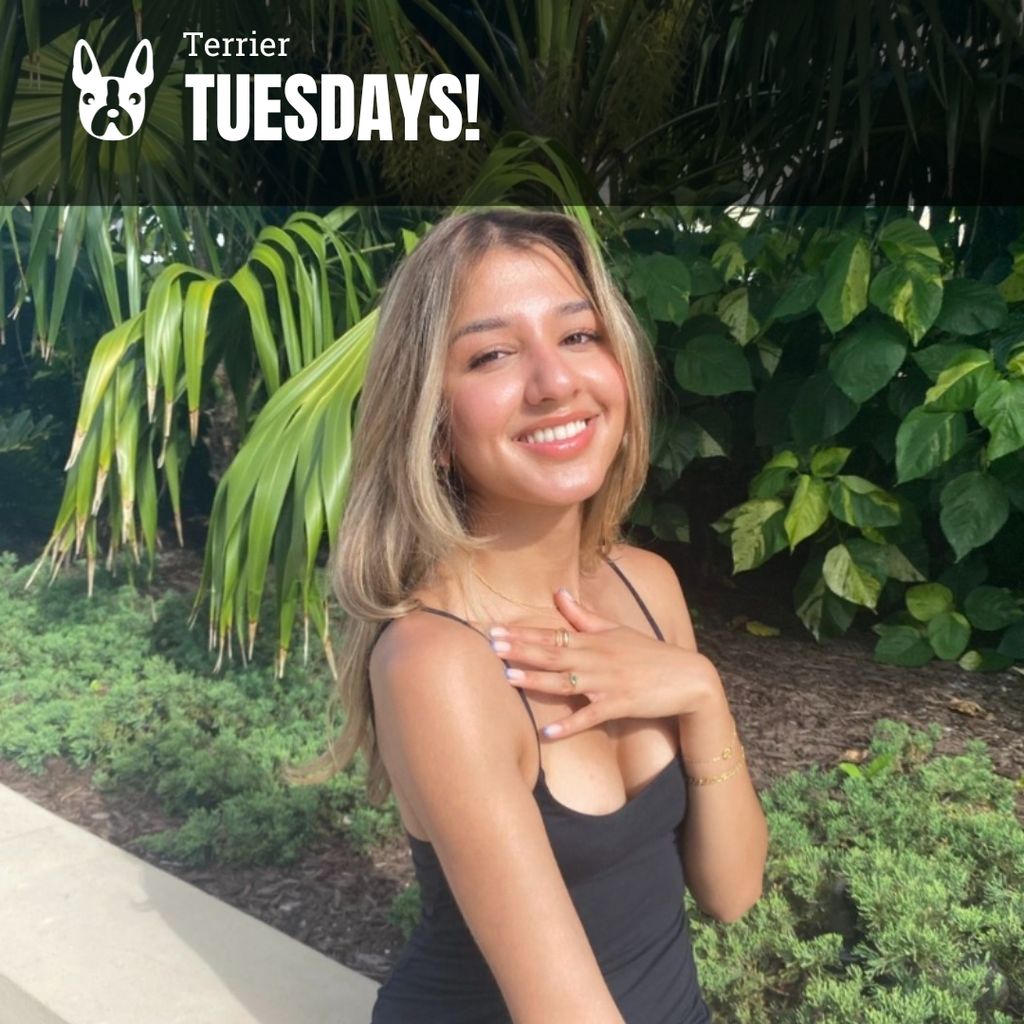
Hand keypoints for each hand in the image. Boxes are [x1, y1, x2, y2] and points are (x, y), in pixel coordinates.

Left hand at [487, 588, 720, 739]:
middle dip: (520, 649)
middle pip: (552, 653)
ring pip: (565, 681)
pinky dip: (570, 724)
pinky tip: (548, 732)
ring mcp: (607, 682)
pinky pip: (590, 716)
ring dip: (537, 679)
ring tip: (509, 678)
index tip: (495, 629)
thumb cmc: (649, 654)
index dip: (522, 633)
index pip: (551, 634)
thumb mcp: (616, 630)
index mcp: (593, 640)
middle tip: (491, 645)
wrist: (688, 678)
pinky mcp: (619, 705)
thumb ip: (584, 615)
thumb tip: (558, 592)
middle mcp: (596, 658)